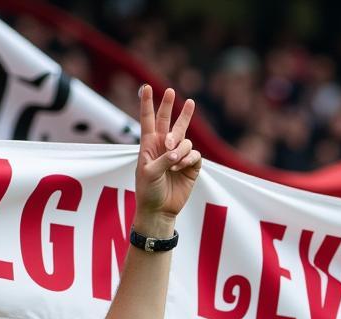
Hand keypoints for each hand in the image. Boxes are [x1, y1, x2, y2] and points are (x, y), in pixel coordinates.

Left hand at [134, 85, 201, 228]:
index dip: (147, 103)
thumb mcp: (149, 173)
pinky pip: (194, 155)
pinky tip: (181, 167)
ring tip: (174, 161)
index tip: (145, 86)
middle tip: (171, 92)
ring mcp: (179, 155)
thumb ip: (164, 158)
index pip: (148, 119)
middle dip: (170, 106)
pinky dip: (188, 159)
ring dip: (180, 147)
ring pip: (185, 139)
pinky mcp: (191, 166)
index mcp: (149, 145)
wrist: (160, 210)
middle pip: (169, 121)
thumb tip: (179, 152)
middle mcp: (165, 146)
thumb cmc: (148, 191)